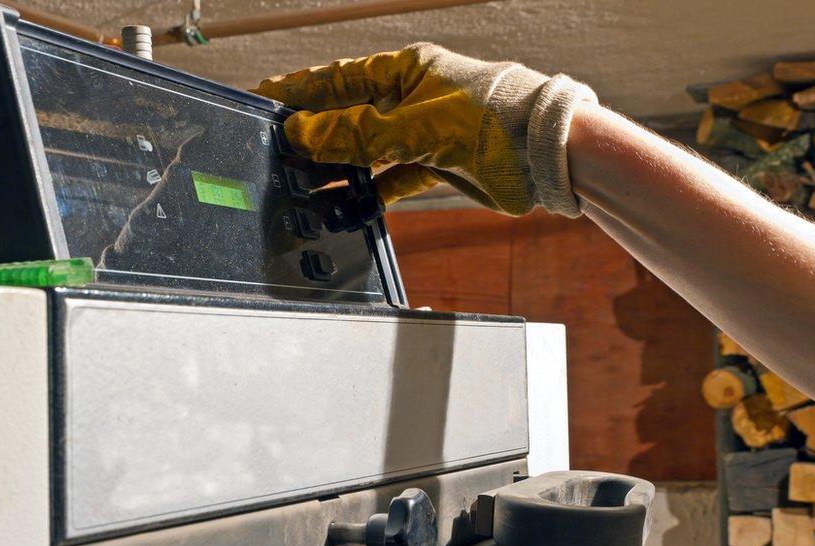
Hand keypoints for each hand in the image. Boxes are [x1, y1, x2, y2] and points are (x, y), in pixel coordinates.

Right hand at [254, 43, 595, 216]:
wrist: (547, 154)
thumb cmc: (496, 118)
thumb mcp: (418, 124)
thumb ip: (359, 133)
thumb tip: (305, 132)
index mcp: (406, 71)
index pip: (339, 78)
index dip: (301, 90)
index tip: (267, 98)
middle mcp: (411, 99)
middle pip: (349, 116)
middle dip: (315, 134)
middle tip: (278, 149)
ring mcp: (424, 133)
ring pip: (368, 152)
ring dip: (340, 168)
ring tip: (304, 182)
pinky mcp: (437, 165)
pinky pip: (393, 179)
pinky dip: (371, 193)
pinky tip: (348, 205)